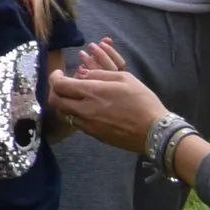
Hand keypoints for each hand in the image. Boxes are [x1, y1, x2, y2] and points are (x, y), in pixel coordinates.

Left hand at [44, 45, 165, 152]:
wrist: (155, 131)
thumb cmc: (142, 101)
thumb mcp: (124, 78)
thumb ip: (98, 74)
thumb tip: (80, 74)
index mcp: (92, 92)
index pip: (59, 85)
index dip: (54, 77)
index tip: (59, 73)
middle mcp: (85, 110)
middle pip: (55, 101)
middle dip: (54, 91)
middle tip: (63, 86)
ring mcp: (89, 125)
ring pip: (64, 113)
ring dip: (65, 103)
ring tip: (76, 97)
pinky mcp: (95, 135)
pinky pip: (77, 123)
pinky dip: (76, 114)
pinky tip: (88, 109)